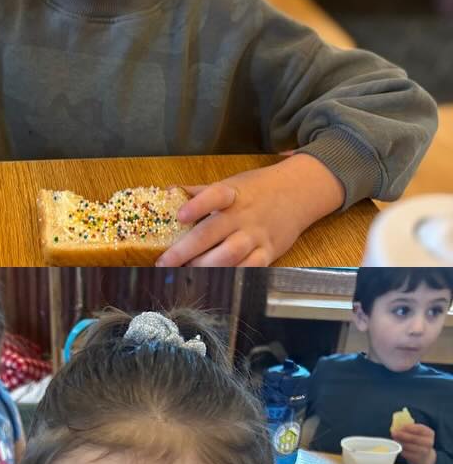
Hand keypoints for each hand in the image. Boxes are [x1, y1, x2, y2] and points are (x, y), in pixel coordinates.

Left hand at [156, 155, 343, 266]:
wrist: (300, 192)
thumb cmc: (257, 189)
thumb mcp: (230, 184)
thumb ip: (199, 191)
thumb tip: (168, 192)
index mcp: (231, 194)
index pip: (214, 196)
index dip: (197, 206)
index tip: (180, 216)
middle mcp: (243, 215)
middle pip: (212, 233)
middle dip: (184, 251)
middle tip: (164, 262)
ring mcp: (257, 235)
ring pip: (229, 254)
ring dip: (204, 266)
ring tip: (184, 271)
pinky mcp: (269, 251)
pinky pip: (250, 268)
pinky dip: (230, 275)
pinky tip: (213, 279)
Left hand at [391, 422, 436, 463]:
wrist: (424, 456)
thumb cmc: (417, 440)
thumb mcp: (417, 433)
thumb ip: (409, 428)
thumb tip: (396, 425)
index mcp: (429, 433)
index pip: (420, 429)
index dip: (410, 427)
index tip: (401, 426)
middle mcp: (429, 442)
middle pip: (414, 438)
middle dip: (402, 435)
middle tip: (393, 432)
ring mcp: (424, 451)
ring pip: (409, 446)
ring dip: (400, 442)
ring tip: (394, 439)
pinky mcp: (417, 458)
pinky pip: (406, 453)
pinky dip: (400, 449)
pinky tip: (396, 446)